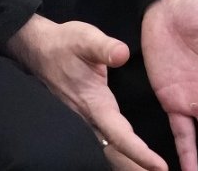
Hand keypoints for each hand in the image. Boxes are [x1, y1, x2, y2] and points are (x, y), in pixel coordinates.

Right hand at [6, 14, 167, 170]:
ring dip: (127, 165)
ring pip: (108, 152)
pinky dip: (119, 155)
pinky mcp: (83, 119)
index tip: (159, 166)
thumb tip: (122, 54)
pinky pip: (103, 143)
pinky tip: (129, 160)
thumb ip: (105, 47)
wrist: (38, 49)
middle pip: (115, 154)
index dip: (139, 153)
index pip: (119, 135)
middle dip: (135, 168)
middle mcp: (89, 119)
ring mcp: (84, 121)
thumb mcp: (86, 38)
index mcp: (94, 104)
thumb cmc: (64, 44)